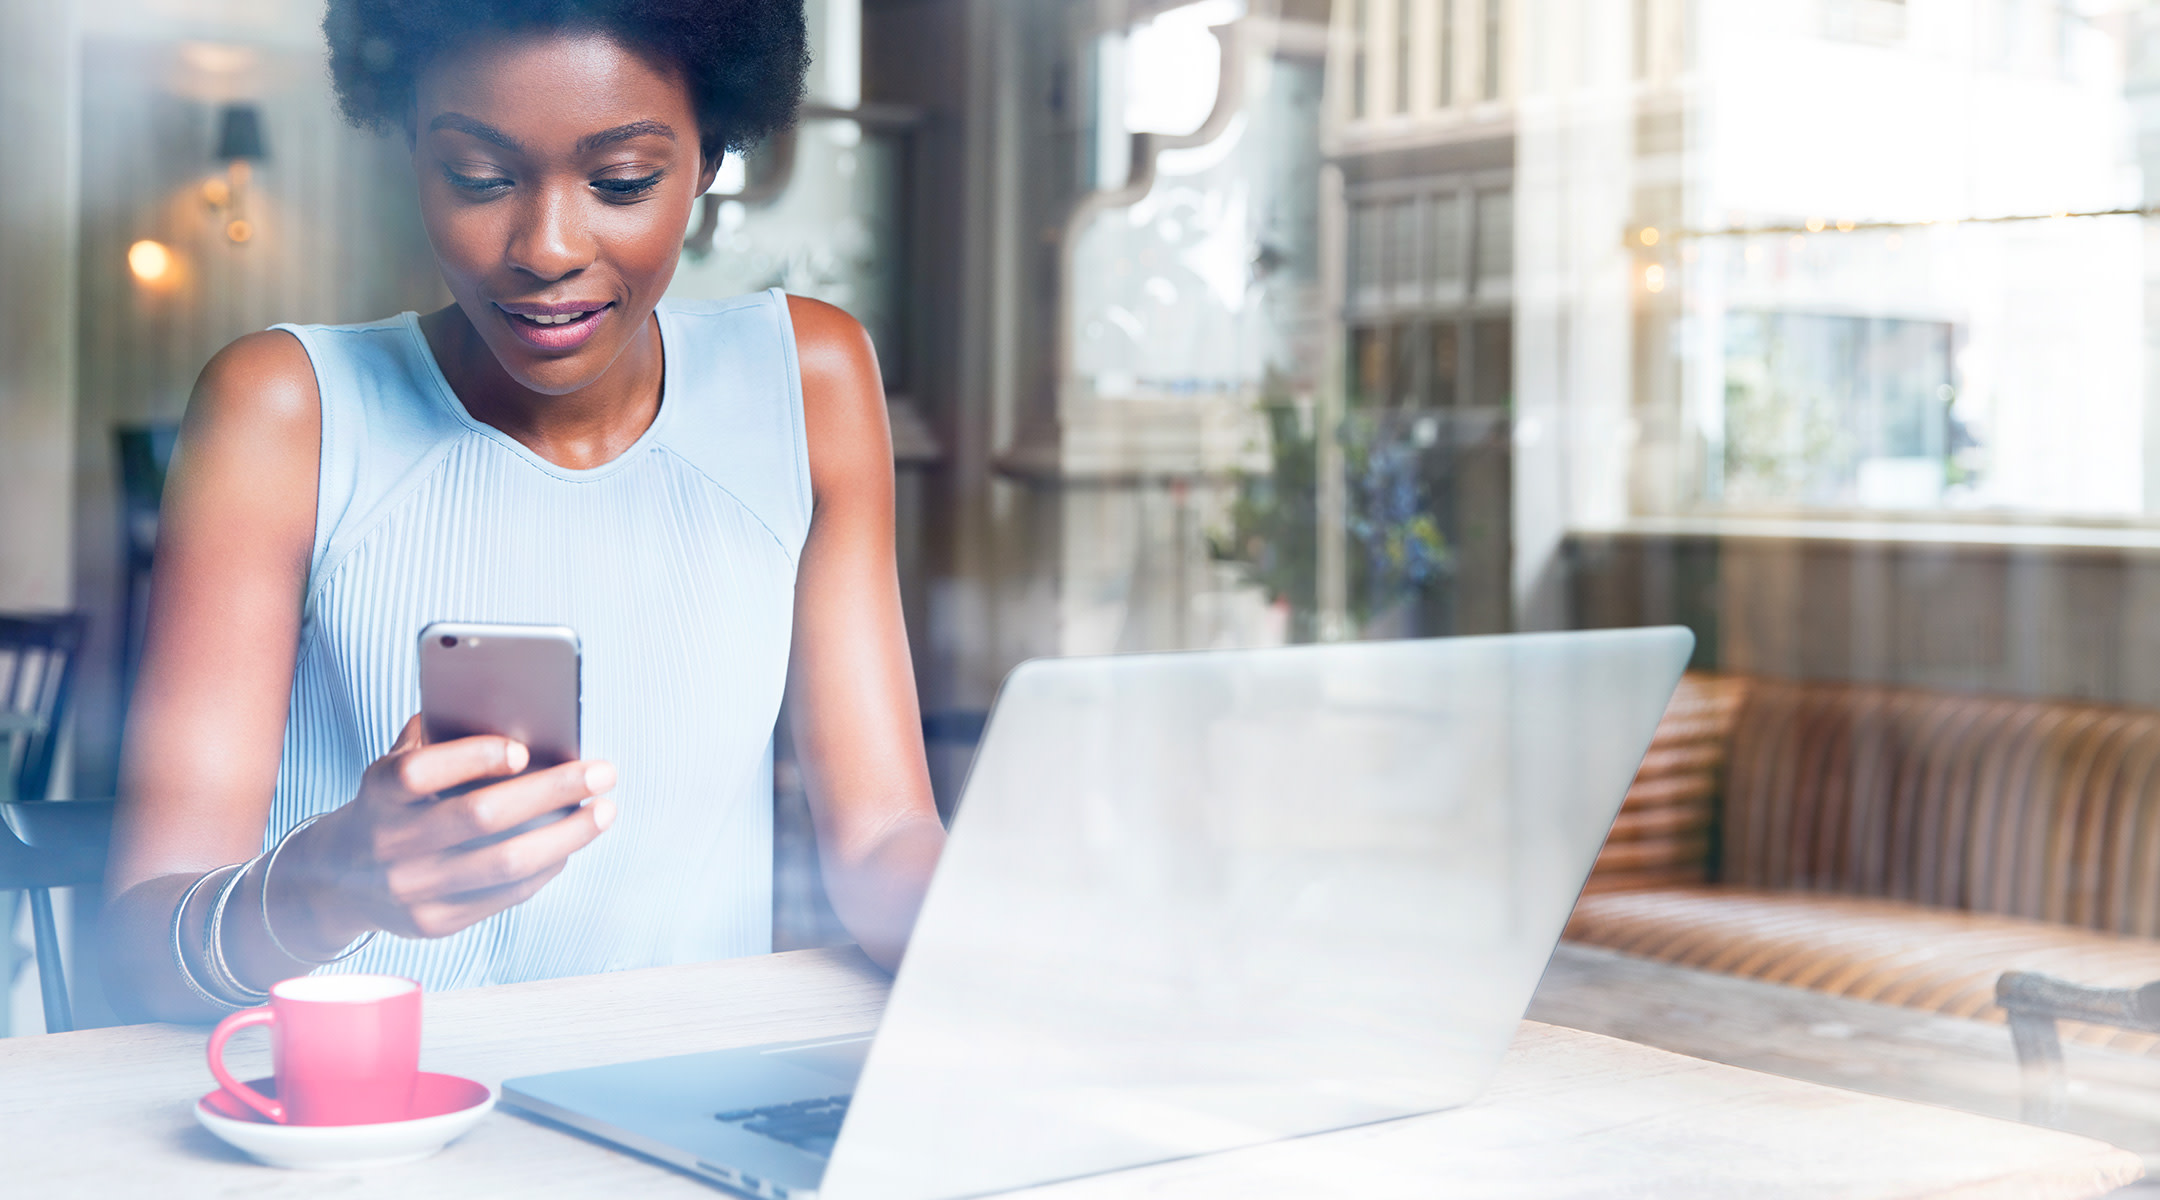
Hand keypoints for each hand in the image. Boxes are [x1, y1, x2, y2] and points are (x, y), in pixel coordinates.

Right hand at [268, 715, 615, 951]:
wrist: (335, 881)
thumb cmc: (389, 806)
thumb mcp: (393, 767)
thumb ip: (439, 739)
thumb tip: (515, 711)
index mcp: (378, 795)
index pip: (420, 772)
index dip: (473, 757)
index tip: (523, 749)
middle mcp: (389, 844)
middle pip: (480, 817)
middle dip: (552, 791)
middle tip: (603, 772)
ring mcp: (411, 890)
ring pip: (504, 863)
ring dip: (567, 836)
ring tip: (604, 812)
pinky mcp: (433, 924)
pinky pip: (505, 896)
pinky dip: (546, 868)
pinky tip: (570, 846)